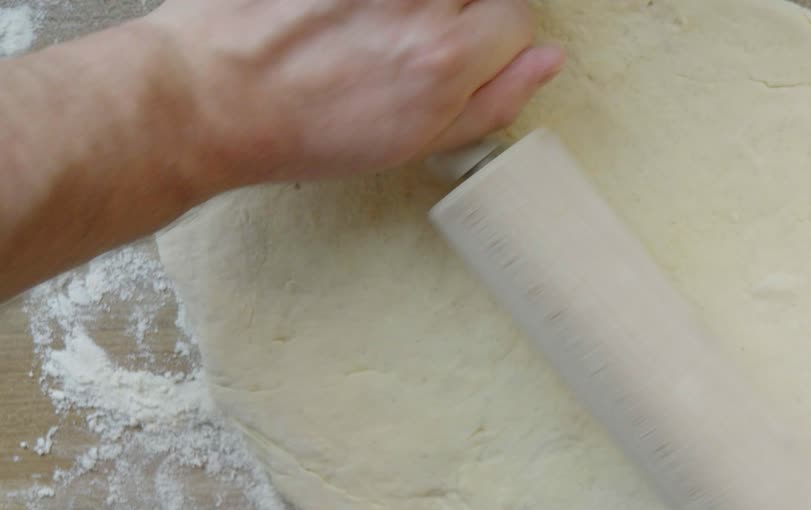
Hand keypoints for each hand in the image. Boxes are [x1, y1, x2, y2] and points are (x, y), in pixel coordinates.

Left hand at [142, 0, 563, 186]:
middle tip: (413, 35)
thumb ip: (493, 101)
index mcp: (446, 59)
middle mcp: (418, 5)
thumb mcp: (413, 142)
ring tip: (373, 25)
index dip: (494, 38)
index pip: (518, 19)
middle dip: (462, 11)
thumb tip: (546, 60)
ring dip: (418, 8)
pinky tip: (348, 18)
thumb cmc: (304, 130)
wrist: (211, 99)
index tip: (466, 50)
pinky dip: (372, 3)